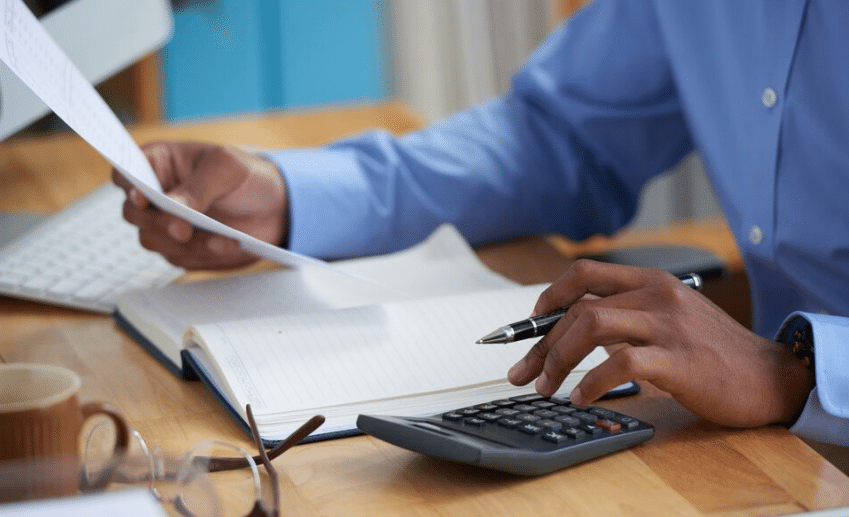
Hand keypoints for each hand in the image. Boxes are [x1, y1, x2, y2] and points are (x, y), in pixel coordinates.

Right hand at [112, 142, 288, 269]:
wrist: (275, 208)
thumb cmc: (246, 176)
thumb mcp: (228, 168)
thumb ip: (198, 186)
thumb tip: (172, 205)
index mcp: (159, 164)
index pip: (125, 173)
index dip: (127, 187)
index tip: (142, 198)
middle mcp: (155, 195)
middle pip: (132, 214)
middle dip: (157, 223)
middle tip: (183, 229)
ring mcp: (165, 224)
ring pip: (152, 241)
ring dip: (187, 244)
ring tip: (222, 238)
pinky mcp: (181, 250)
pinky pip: (178, 259)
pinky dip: (203, 255)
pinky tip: (228, 244)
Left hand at [507, 260, 814, 427]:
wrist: (770, 375)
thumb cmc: (713, 352)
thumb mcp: (668, 318)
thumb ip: (626, 316)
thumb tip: (571, 332)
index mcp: (651, 281)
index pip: (583, 274)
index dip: (548, 298)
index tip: (528, 326)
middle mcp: (656, 294)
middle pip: (578, 307)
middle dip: (541, 343)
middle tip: (525, 373)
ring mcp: (668, 324)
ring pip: (590, 326)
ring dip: (557, 358)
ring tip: (546, 387)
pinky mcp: (678, 359)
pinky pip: (620, 363)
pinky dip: (591, 382)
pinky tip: (581, 399)